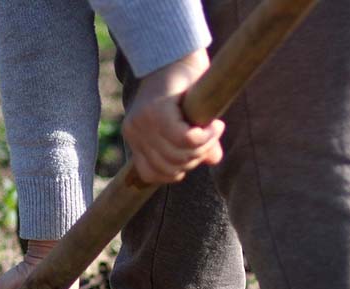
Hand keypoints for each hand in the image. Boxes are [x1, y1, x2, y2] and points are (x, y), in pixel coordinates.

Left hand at [122, 48, 224, 183]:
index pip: (152, 174)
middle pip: (169, 167)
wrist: (177, 53)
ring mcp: (143, 123)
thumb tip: (214, 160)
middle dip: (195, 158)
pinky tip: (215, 126)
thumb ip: (196, 145)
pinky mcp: (158, 112)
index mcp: (135, 138)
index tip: (195, 153)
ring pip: (178, 155)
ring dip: (203, 147)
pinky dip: (205, 137)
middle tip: (210, 139)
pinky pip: (186, 140)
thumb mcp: (188, 120)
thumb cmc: (184, 86)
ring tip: (213, 131)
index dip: (177, 171)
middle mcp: (134, 132)